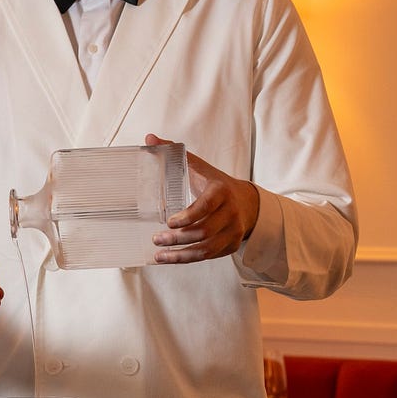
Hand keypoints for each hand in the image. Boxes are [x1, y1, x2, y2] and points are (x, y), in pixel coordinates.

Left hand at [146, 133, 259, 262]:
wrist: (247, 202)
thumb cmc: (215, 184)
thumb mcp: (198, 166)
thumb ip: (173, 152)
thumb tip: (149, 139)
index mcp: (221, 191)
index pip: (206, 206)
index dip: (188, 216)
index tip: (169, 222)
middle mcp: (230, 212)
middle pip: (203, 231)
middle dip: (177, 238)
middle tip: (156, 239)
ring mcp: (233, 231)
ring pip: (206, 249)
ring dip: (180, 255)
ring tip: (159, 255)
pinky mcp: (231, 245)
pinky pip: (208, 257)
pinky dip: (188, 259)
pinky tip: (171, 258)